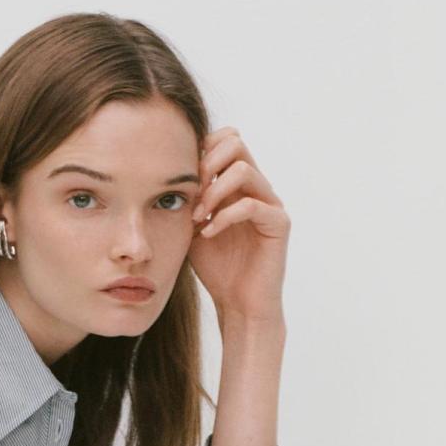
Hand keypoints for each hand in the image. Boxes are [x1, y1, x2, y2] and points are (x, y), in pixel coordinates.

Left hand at [187, 126, 289, 324]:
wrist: (238, 304)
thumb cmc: (216, 269)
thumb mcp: (192, 228)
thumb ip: (188, 199)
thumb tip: (167, 175)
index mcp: (238, 184)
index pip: (225, 140)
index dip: (200, 150)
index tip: (181, 180)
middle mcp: (257, 187)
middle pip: (236, 141)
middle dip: (206, 163)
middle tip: (190, 193)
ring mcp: (270, 203)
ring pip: (243, 170)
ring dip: (213, 192)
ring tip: (197, 217)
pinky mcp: (278, 223)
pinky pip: (250, 205)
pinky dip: (224, 218)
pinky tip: (208, 234)